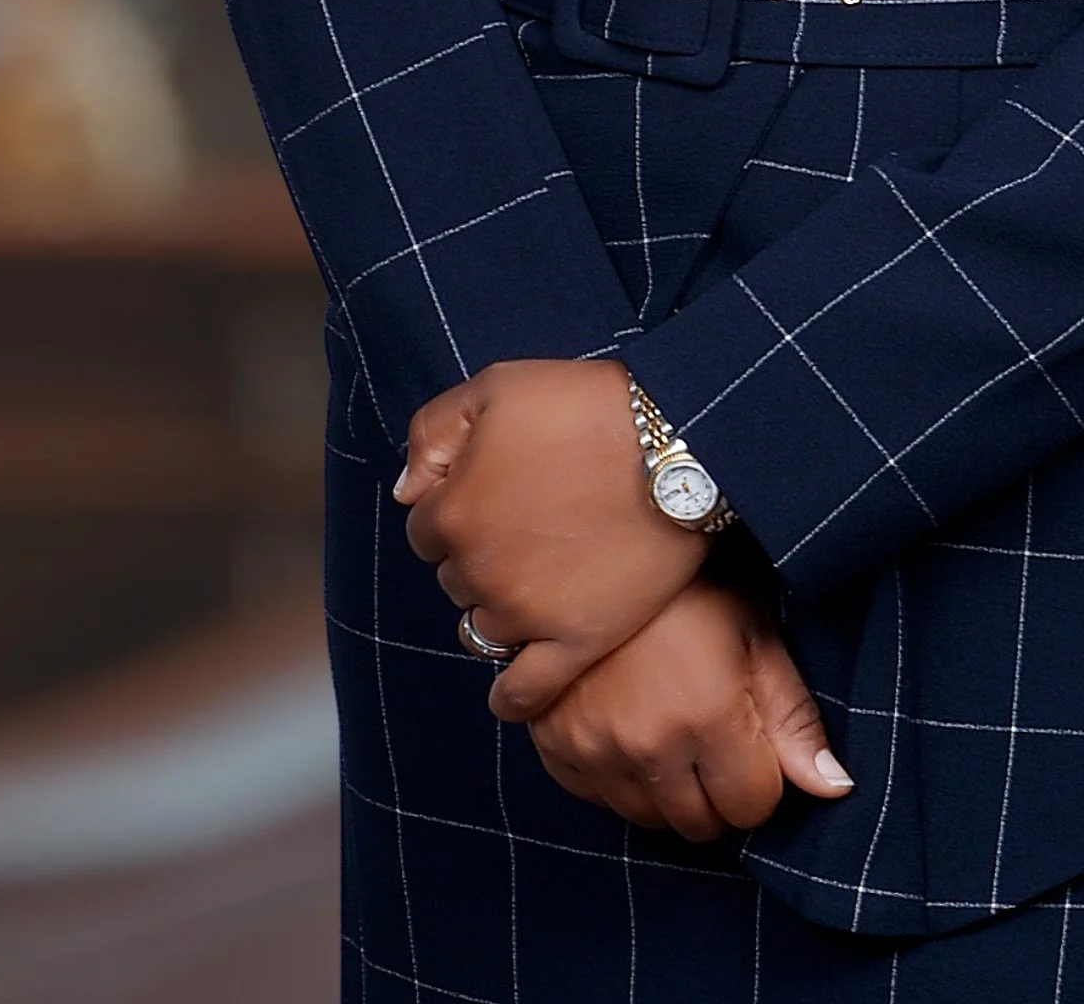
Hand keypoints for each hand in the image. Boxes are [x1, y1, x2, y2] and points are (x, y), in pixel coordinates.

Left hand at [396, 358, 706, 719]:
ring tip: (541, 579)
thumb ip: (434, 432)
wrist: (677, 439)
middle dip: (482, 554)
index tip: (497, 492)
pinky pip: (527, 690)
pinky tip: (511, 693)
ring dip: (501, 607)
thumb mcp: (497, 386)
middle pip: (456, 578)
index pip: (426, 529)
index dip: (459, 507)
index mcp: (453, 510)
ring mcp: (527, 612)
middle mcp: (479, 569)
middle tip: (530, 525)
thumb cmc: (588, 404)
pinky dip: (513, 698)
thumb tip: (406, 490)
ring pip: (485, 627)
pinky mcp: (577, 641)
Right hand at [528, 580, 853, 837]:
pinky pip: (598, 800)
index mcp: (708, 717)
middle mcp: (649, 746)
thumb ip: (794, 718)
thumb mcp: (754, 634)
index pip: (752, 807)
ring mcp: (595, 750)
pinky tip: (629, 728)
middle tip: (714, 735)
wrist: (600, 548)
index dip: (762, 777)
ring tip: (671, 727)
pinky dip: (619, 779)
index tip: (754, 740)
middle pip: (701, 824)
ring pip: (649, 819)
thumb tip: (836, 789)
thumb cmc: (691, 587)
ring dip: (668, 790)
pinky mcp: (555, 747)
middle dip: (718, 791)